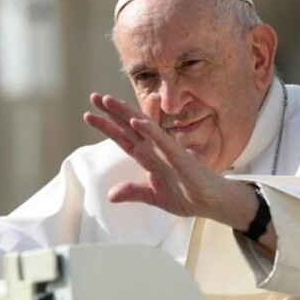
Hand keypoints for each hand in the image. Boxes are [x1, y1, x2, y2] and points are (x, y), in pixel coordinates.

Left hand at [83, 92, 255, 227]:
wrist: (210, 202)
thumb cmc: (186, 195)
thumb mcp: (152, 196)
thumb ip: (133, 192)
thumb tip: (110, 195)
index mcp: (147, 157)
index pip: (123, 137)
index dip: (106, 126)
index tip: (89, 115)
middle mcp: (154, 148)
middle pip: (129, 126)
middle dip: (111, 111)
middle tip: (94, 96)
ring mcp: (166, 150)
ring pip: (143, 126)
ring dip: (125, 112)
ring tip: (109, 100)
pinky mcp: (178, 156)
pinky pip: (162, 141)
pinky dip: (149, 130)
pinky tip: (136, 120)